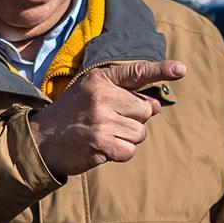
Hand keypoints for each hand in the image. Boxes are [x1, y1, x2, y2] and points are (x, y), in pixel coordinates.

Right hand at [31, 59, 184, 176]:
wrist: (42, 140)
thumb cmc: (73, 116)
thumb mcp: (94, 96)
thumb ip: (126, 97)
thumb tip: (157, 105)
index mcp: (100, 79)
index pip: (137, 73)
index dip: (161, 70)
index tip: (181, 69)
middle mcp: (101, 96)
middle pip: (144, 111)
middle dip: (132, 121)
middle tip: (107, 123)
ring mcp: (101, 119)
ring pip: (139, 133)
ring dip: (126, 139)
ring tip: (102, 135)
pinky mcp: (101, 143)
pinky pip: (130, 150)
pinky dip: (120, 153)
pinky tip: (101, 148)